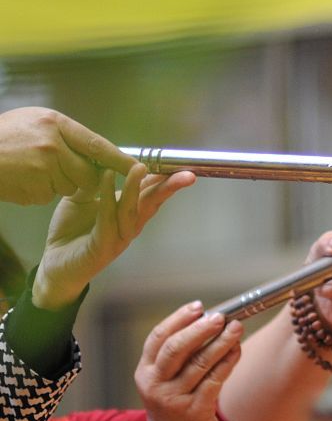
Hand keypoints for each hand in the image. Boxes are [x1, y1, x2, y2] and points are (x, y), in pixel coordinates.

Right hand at [0, 107, 135, 205]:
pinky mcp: (37, 189)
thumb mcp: (34, 121)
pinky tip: (23, 179)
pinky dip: (40, 191)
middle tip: (60, 169)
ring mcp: (45, 169)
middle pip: (89, 173)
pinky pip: (51, 196)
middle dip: (83, 178)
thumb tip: (91, 149)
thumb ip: (63, 134)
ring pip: (71, 187)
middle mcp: (53, 146)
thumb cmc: (2, 136)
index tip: (139, 168)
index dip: (120, 160)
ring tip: (32, 169)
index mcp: (55, 124)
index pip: (98, 145)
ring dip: (58, 184)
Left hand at [35, 166, 194, 308]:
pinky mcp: (102, 247)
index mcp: (128, 213)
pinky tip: (109, 178)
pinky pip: (108, 219)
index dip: (165, 178)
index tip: (181, 163)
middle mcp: (129, 226)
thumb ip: (94, 180)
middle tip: (187, 174)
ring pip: (132, 211)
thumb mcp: (81, 198)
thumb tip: (104, 156)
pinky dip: (109, 198)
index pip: (151, 192)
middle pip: (152, 203)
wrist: (55, 263)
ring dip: (138, 188)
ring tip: (141, 167)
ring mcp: (118, 238)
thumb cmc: (72, 231)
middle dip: (169, 187)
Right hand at [135, 303, 243, 420]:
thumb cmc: (174, 411)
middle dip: (201, 328)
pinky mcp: (195, 413)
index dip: (179, 319)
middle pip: (177, 348)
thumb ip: (179, 359)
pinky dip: (228, 362)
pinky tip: (237, 351)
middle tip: (221, 316)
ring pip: (200, 363)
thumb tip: (210, 323)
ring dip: (221, 342)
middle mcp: (155, 385)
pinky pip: (215, 381)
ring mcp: (174, 400)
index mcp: (145, 373)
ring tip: (237, 328)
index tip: (199, 307)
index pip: (159, 338)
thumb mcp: (165, 384)